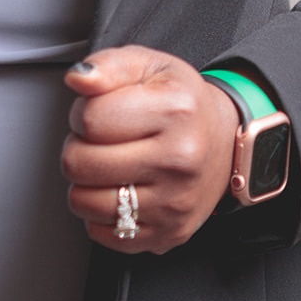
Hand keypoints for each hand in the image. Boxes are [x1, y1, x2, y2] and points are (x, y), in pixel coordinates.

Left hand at [62, 46, 237, 254]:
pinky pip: (100, 232)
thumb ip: (108, 65)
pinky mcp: (167, 235)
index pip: (90, 119)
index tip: (94, 110)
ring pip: (83, 202)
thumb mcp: (148, 65)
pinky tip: (118, 188)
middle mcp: (179, 161)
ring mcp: (174, 204)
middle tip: (99, 138)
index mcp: (174, 111)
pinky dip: (98, 211)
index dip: (80, 112)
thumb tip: (78, 79)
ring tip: (107, 162)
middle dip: (77, 146)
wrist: (222, 142)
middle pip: (80, 163)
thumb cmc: (179, 102)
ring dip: (84, 181)